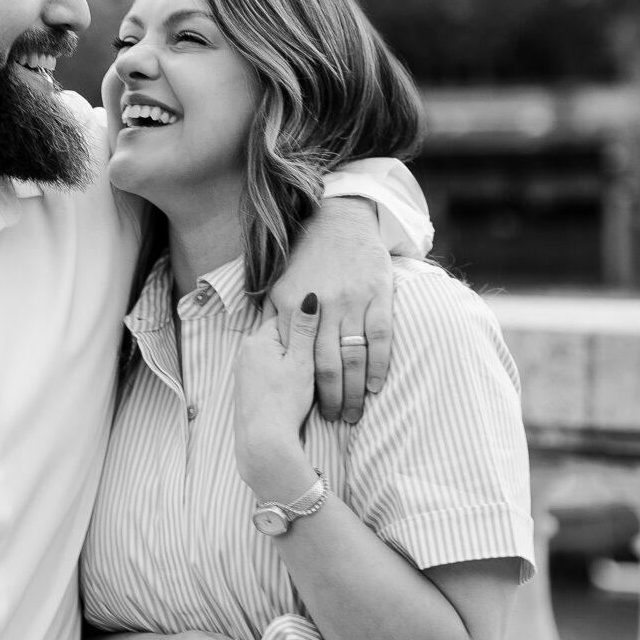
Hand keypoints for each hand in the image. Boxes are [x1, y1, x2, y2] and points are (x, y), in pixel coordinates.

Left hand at [235, 295, 320, 497]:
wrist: (264, 442)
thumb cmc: (284, 402)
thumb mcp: (301, 362)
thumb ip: (304, 328)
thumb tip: (308, 295)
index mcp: (259, 339)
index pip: (283, 314)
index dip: (302, 315)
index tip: (316, 311)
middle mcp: (246, 351)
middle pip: (276, 333)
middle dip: (295, 336)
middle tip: (315, 338)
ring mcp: (244, 370)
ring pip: (271, 352)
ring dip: (287, 355)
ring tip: (304, 363)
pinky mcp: (246, 387)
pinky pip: (265, 369)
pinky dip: (278, 371)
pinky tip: (289, 382)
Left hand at [267, 198, 393, 421]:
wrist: (339, 220)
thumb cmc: (308, 255)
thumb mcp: (281, 282)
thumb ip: (274, 314)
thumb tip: (260, 344)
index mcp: (290, 303)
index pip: (296, 357)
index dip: (302, 386)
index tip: (303, 410)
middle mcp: (320, 304)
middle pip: (325, 364)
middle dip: (331, 398)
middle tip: (335, 419)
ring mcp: (350, 300)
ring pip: (352, 356)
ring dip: (353, 390)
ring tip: (353, 413)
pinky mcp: (376, 294)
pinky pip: (379, 337)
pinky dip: (378, 365)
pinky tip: (375, 386)